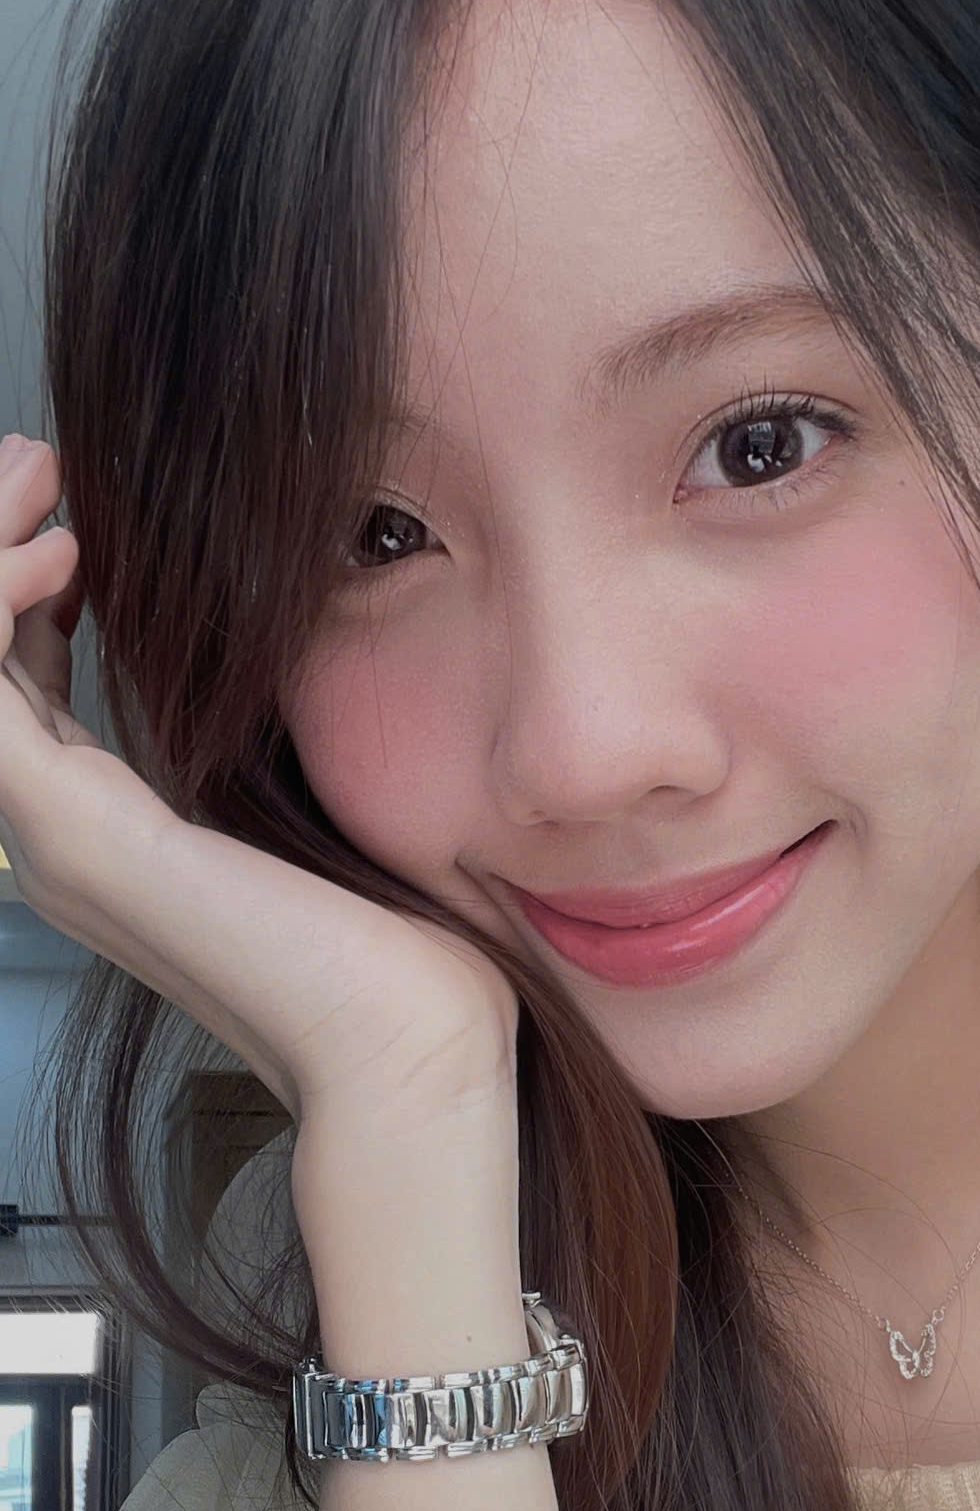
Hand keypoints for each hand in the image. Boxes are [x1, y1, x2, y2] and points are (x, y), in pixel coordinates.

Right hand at [0, 435, 522, 1124]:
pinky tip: (56, 548)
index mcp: (114, 838)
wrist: (409, 1048)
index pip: (24, 689)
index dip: (33, 583)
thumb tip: (285, 635)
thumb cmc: (397, 947)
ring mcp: (53, 843)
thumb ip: (266, 726)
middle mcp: (62, 843)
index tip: (85, 503)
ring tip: (40, 483)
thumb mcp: (312, 798)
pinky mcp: (69, 834)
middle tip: (38, 462)